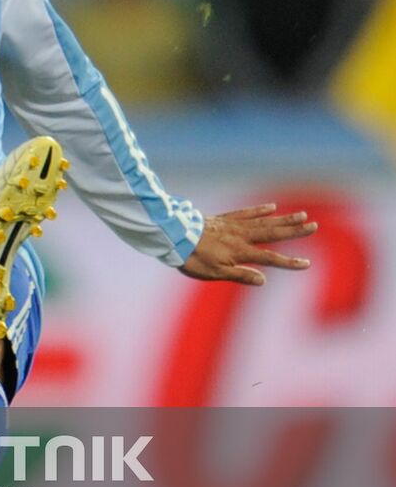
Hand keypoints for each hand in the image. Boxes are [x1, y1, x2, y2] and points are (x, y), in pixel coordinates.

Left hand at [179, 204, 317, 285]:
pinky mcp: (223, 218)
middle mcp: (241, 236)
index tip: (307, 263)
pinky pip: (245, 212)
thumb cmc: (192, 259)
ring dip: (283, 218)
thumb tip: (264, 280)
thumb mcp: (215, 273)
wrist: (172, 237)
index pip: (271, 258)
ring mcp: (233, 225)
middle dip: (294, 231)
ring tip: (301, 214)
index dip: (289, 262)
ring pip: (263, 221)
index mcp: (241, 252)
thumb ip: (240, 275)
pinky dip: (259, 210)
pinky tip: (272, 207)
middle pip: (273, 233)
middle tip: (314, 225)